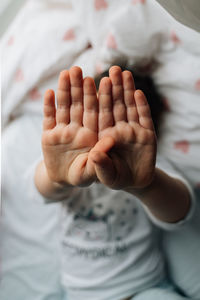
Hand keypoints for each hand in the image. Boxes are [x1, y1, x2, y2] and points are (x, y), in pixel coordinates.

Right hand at [42, 67, 99, 185]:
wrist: (64, 180)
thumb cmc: (82, 176)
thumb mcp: (92, 171)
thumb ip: (102, 157)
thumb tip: (110, 140)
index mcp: (92, 135)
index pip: (96, 113)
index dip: (98, 97)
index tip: (102, 80)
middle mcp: (78, 129)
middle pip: (79, 105)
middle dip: (80, 88)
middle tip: (80, 69)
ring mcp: (63, 131)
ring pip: (64, 107)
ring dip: (64, 91)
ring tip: (66, 73)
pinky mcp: (49, 135)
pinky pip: (49, 118)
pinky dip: (48, 106)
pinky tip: (49, 92)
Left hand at [90, 66, 156, 189]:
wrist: (135, 182)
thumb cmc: (115, 177)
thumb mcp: (105, 175)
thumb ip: (100, 165)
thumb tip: (95, 153)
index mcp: (103, 135)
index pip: (99, 113)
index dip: (97, 97)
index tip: (92, 80)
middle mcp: (117, 129)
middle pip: (114, 105)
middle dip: (113, 87)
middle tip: (111, 68)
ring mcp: (133, 130)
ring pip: (129, 107)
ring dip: (127, 90)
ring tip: (124, 73)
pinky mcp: (147, 135)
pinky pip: (144, 118)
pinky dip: (142, 106)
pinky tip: (138, 93)